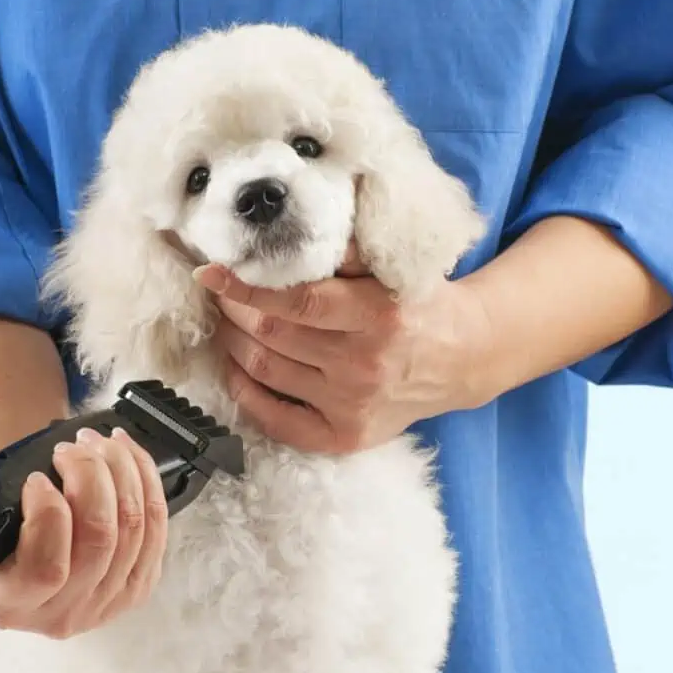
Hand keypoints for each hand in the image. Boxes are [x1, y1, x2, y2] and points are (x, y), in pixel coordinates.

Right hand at [0, 427, 167, 637]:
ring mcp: (104, 605)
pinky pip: (157, 532)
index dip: (50, 514)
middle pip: (99, 540)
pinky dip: (147, 483)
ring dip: (122, 472)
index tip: (36, 476)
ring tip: (99, 441)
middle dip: (92, 476)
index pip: (46, 568)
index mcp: (10, 604)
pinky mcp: (136, 588)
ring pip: (134, 530)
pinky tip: (128, 455)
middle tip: (73, 445)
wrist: (19, 559)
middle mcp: (60, 615)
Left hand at [194, 244, 493, 454]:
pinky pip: (277, 419)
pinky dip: (245, 392)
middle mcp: (364, 365)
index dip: (246, 285)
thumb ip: (343, 251)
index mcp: (379, 315)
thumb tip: (282, 235)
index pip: (297, 300)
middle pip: (272, 334)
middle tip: (218, 291)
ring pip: (266, 370)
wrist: (462, 358)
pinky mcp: (345, 437)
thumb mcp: (391, 267)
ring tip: (226, 321)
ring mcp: (353, 406)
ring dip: (233, 342)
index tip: (211, 271)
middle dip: (234, 308)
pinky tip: (235, 367)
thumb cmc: (418, 303)